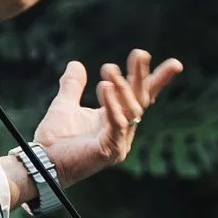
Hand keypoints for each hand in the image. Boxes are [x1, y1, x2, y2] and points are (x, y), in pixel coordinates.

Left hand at [14, 50, 182, 194]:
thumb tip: (76, 64)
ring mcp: (119, 142)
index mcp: (115, 119)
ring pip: (130, 111)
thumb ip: (72, 86)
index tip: (175, 64)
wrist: (42, 163)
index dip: (155, 80)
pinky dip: (113, 105)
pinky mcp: (111, 150)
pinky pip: (117, 124)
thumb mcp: (64, 105)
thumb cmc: (55, 139)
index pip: (140, 97)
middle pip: (139, 100)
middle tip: (140, 53)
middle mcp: (123, 131)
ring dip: (121, 87)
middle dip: (141, 76)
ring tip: (108, 69)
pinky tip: (105, 87)